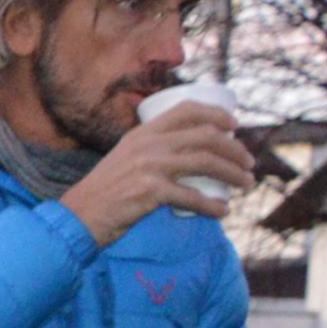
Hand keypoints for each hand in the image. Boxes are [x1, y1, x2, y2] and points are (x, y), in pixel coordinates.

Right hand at [60, 103, 256, 243]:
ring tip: (246, 184)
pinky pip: (192, 197)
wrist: (77, 218)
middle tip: (249, 164)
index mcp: (142, 133)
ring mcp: (149, 167)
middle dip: (235, 150)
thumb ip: (149, 153)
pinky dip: (212, 206)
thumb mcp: (124, 160)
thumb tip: (184, 156)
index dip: (217, 114)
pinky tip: (223, 212)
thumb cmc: (103, 194)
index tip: (235, 126)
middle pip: (205, 137)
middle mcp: (148, 144)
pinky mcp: (149, 192)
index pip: (187, 110)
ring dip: (233, 174)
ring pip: (205, 163)